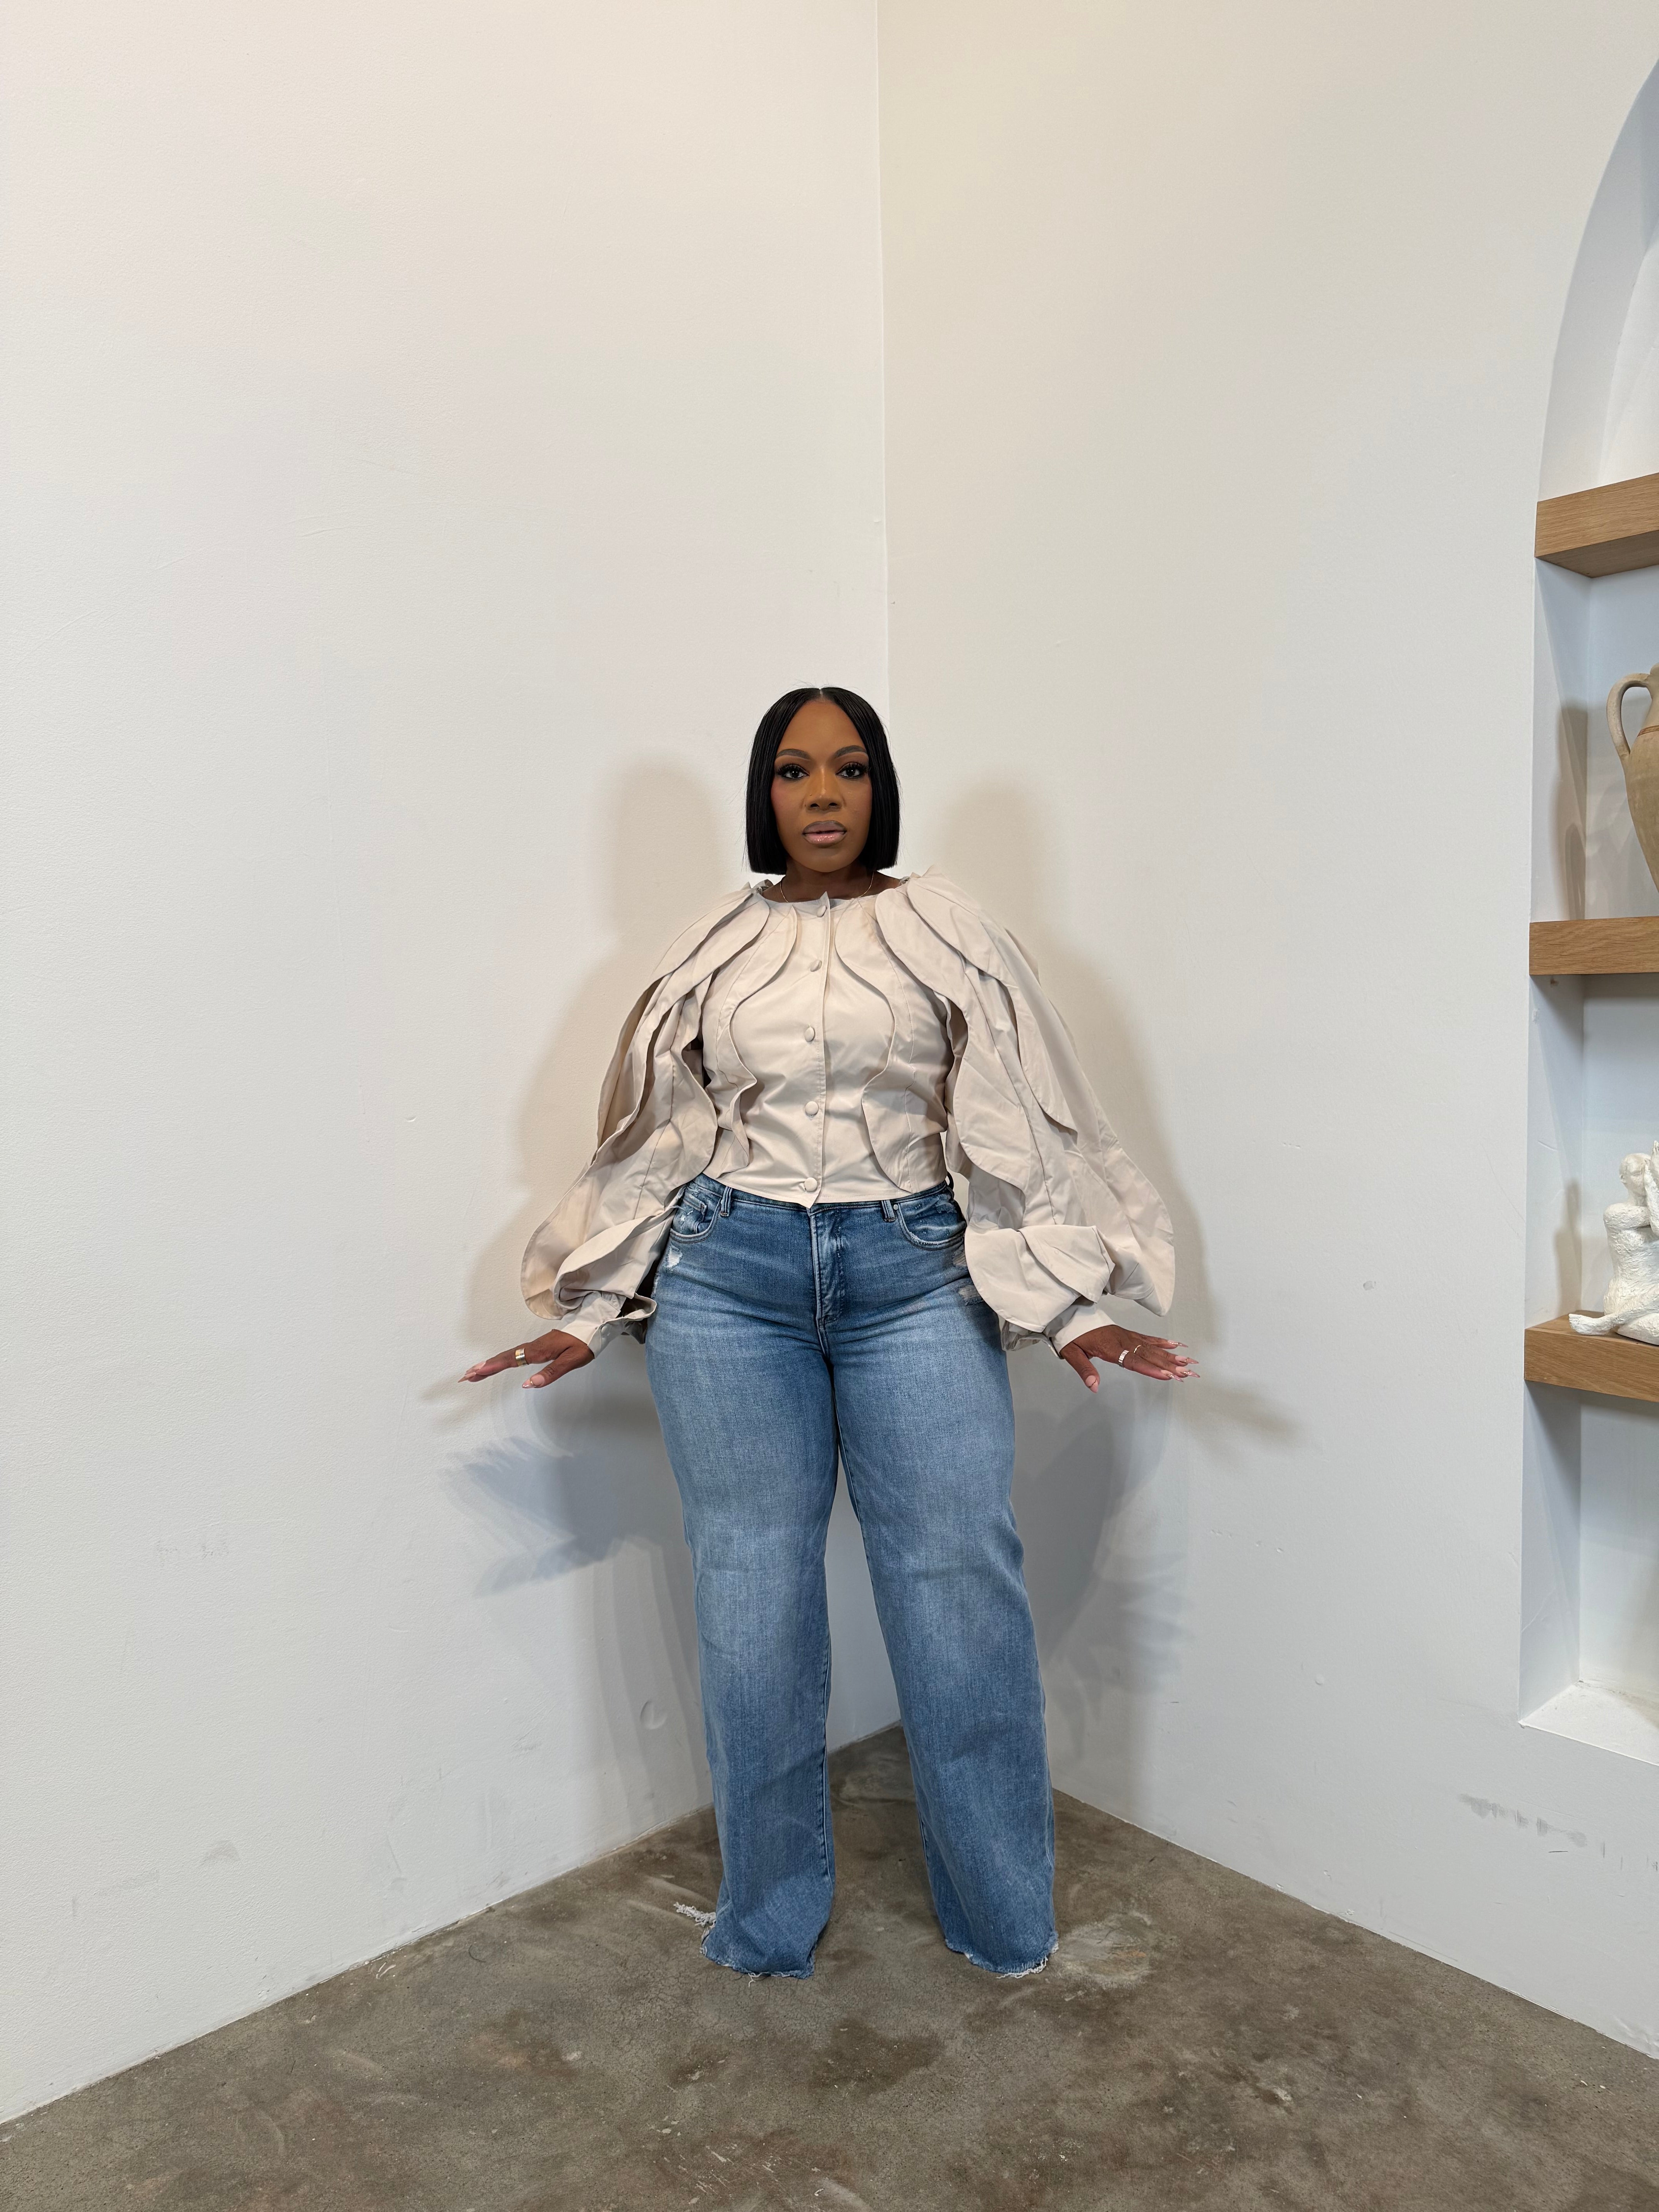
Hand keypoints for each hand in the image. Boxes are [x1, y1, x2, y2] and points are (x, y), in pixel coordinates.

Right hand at [462, 1330, 594, 1390]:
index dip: (492, 1367)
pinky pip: (515, 1354)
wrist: (593, 1327)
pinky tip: (498, 1364)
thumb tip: (528, 1384)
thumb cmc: (583, 1344)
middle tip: (466, 1376)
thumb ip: (550, 1373)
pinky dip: (502, 1359)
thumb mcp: (571, 1361)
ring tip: (475, 1372)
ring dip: (490, 1363)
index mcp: (539, 1350)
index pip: (510, 1360)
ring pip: (507, 1355)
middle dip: (484, 1367)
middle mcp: (533, 1347)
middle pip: (504, 1357)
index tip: (475, 1373)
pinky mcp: (538, 1347)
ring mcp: (534, 1346)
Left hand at [1058, 1325, 1195, 1391]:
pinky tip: (1175, 1345)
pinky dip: (1162, 1342)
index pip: (1133, 1361)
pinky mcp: (1128, 1333)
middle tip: (1188, 1372)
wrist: (1072, 1318)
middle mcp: (1123, 1340)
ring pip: (1152, 1347)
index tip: (1167, 1375)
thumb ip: (1084, 1370)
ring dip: (1171, 1355)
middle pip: (1149, 1355)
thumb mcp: (1072, 1354)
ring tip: (1189, 1362)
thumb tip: (1094, 1387)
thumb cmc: (1073, 1337)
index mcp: (1110, 1347)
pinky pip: (1148, 1337)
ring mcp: (1127, 1336)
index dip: (1151, 1369)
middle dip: (1170, 1364)